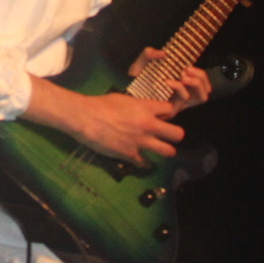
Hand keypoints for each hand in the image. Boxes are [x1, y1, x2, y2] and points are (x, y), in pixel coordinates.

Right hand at [22, 76, 183, 162]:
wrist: (85, 118)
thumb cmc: (100, 104)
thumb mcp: (123, 99)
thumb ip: (138, 106)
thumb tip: (144, 110)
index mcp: (146, 109)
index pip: (170, 110)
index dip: (167, 114)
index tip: (162, 117)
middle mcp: (148, 126)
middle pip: (178, 134)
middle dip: (175, 135)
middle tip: (167, 136)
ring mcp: (141, 142)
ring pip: (168, 152)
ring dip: (165, 150)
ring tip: (159, 149)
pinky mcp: (130, 154)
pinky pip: (145, 163)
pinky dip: (143, 162)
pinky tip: (140, 160)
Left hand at [128, 48, 212, 115]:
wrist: (120, 96)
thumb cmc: (131, 83)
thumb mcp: (140, 65)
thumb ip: (148, 55)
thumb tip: (163, 53)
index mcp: (178, 86)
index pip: (201, 83)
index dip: (201, 74)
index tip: (187, 65)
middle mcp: (180, 96)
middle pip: (206, 91)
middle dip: (201, 78)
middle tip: (186, 70)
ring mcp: (177, 104)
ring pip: (201, 98)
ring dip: (195, 84)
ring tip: (182, 76)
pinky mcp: (171, 110)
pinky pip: (184, 101)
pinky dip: (179, 88)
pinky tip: (168, 82)